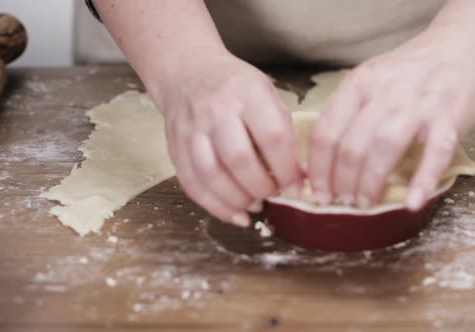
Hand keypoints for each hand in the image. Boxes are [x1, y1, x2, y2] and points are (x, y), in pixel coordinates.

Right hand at [153, 48, 303, 226]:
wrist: (188, 72)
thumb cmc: (236, 87)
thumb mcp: (267, 94)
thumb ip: (281, 131)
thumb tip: (300, 177)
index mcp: (248, 94)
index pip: (272, 137)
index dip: (287, 169)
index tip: (297, 187)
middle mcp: (216, 111)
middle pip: (239, 159)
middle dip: (261, 187)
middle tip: (274, 196)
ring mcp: (191, 129)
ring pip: (211, 174)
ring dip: (237, 199)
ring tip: (255, 206)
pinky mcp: (175, 147)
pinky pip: (191, 183)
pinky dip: (214, 205)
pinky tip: (234, 214)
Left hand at [308, 28, 474, 210]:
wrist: (461, 47)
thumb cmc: (409, 74)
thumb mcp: (370, 81)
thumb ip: (348, 112)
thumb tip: (322, 160)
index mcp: (357, 84)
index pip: (325, 131)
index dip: (318, 168)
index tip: (318, 191)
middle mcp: (384, 92)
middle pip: (351, 145)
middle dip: (341, 182)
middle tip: (341, 203)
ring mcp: (417, 104)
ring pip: (384, 148)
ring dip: (370, 183)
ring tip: (364, 203)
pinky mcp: (449, 117)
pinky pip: (435, 153)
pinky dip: (422, 181)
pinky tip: (411, 203)